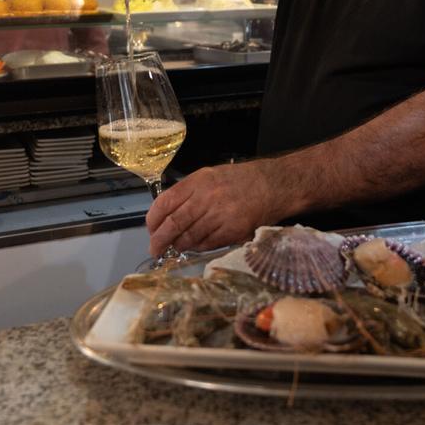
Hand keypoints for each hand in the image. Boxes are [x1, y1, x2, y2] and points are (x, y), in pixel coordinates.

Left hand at [146, 161, 281, 255]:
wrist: (273, 186)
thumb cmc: (241, 181)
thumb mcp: (210, 176)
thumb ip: (189, 192)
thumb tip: (166, 214)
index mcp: (198, 181)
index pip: (165, 202)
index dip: (153, 220)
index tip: (150, 229)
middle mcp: (207, 198)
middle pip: (174, 224)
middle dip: (160, 240)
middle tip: (155, 248)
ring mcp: (220, 216)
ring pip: (189, 237)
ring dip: (178, 245)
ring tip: (176, 247)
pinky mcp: (232, 231)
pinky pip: (206, 244)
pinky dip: (197, 247)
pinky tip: (196, 245)